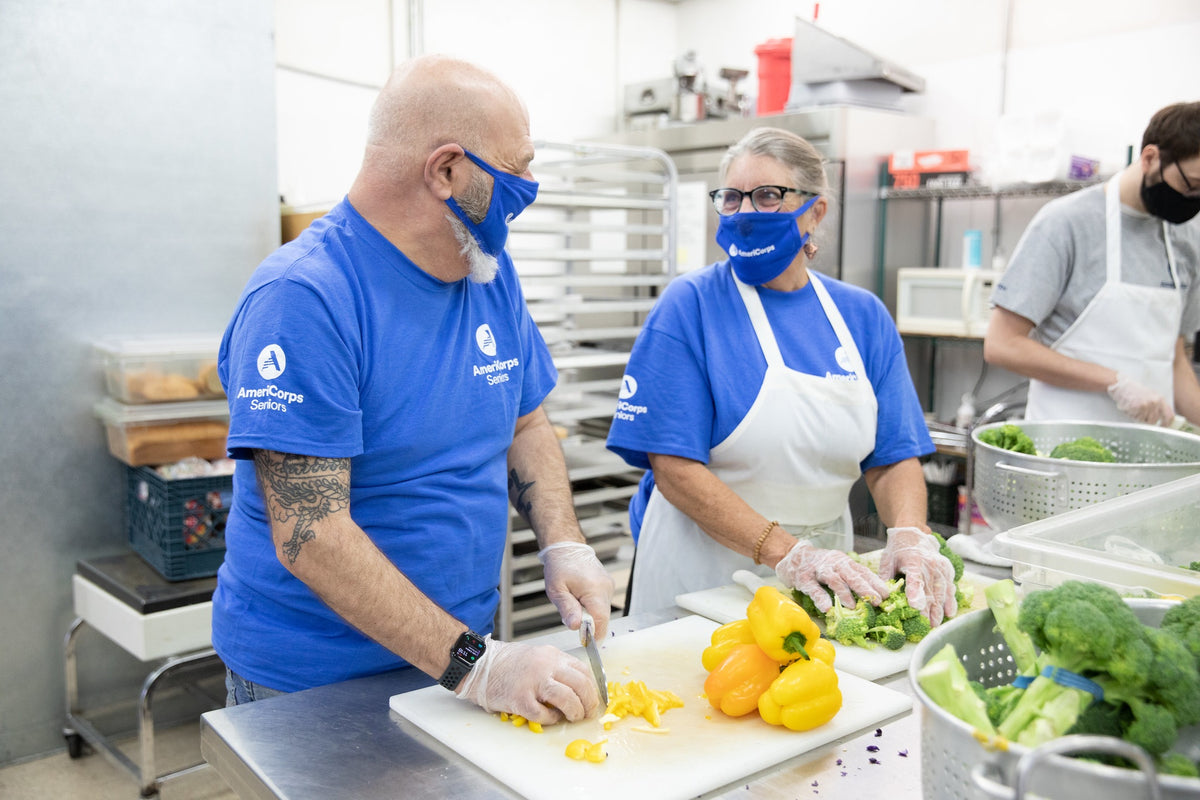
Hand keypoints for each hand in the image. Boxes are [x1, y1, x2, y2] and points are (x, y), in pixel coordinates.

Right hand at [454, 636, 599, 723]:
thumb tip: (578, 688)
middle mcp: (545, 666)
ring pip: (567, 698)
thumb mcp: (538, 657)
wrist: (481, 665)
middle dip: (589, 702)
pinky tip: (550, 718)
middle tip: (588, 712)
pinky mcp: (520, 699)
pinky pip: (543, 713)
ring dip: (575, 711)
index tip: (593, 699)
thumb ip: (556, 668)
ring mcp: (532, 682)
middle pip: (580, 684)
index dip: (593, 688)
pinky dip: (551, 719)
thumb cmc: (508, 664)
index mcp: (552, 655)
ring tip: (573, 717)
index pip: (583, 671)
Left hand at [538, 542, 613, 638]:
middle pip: (603, 618)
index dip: (594, 634)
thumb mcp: (557, 590)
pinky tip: (580, 598)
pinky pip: (602, 602)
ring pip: (603, 611)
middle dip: (589, 624)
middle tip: (572, 618)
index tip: (585, 641)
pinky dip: (592, 606)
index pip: (601, 620)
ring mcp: (608, 585)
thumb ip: (567, 609)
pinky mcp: (608, 584)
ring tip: (574, 603)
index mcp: (594, 590)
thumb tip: (576, 627)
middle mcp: (606, 588)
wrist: (567, 548)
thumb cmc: (559, 567)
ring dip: (590, 614)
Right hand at [774, 540, 889, 613]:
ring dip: (845, 593)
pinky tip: (827, 608)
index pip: (862, 571)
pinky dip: (821, 598)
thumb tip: (872, 595)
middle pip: (852, 575)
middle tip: (876, 601)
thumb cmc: (819, 565)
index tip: (887, 594)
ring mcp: (818, 570)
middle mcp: (833, 563)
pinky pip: (813, 588)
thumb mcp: (837, 567)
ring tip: (854, 606)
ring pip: (834, 580)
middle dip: (865, 588)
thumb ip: (851, 577)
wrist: (792, 555)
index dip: (875, 582)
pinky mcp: (803, 578)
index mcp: (844, 561)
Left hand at [879, 527, 956, 625]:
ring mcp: (941, 567)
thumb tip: (880, 597)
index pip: (915, 579)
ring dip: (939, 608)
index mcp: (913, 560)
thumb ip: (885, 578)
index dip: (915, 593)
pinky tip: (949, 613)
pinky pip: (950, 587)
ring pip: (942, 590)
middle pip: (930, 589)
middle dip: (929, 609)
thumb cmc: (898, 549)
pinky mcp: (947, 570)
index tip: (915, 607)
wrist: (913, 533)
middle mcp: (930, 563)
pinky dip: (950, 600)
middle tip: (927, 626)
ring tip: (936, 623)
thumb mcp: (887, 560)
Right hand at [1107, 373, 1173, 425]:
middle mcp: (1155, 402)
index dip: (1166, 424)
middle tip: (1141, 416)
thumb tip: (1163, 419)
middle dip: (1148, 421)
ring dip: (1139, 418)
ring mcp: (1146, 405)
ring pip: (1145, 420)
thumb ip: (1158, 406)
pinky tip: (1130, 408)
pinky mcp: (1137, 408)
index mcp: (1160, 399)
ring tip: (1135, 409)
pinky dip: (1132, 416)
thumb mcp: (1151, 395)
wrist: (1122, 385)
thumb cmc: (1136, 391)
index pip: (1169, 416)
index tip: (1162, 427)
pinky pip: (1136, 418)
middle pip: (1154, 420)